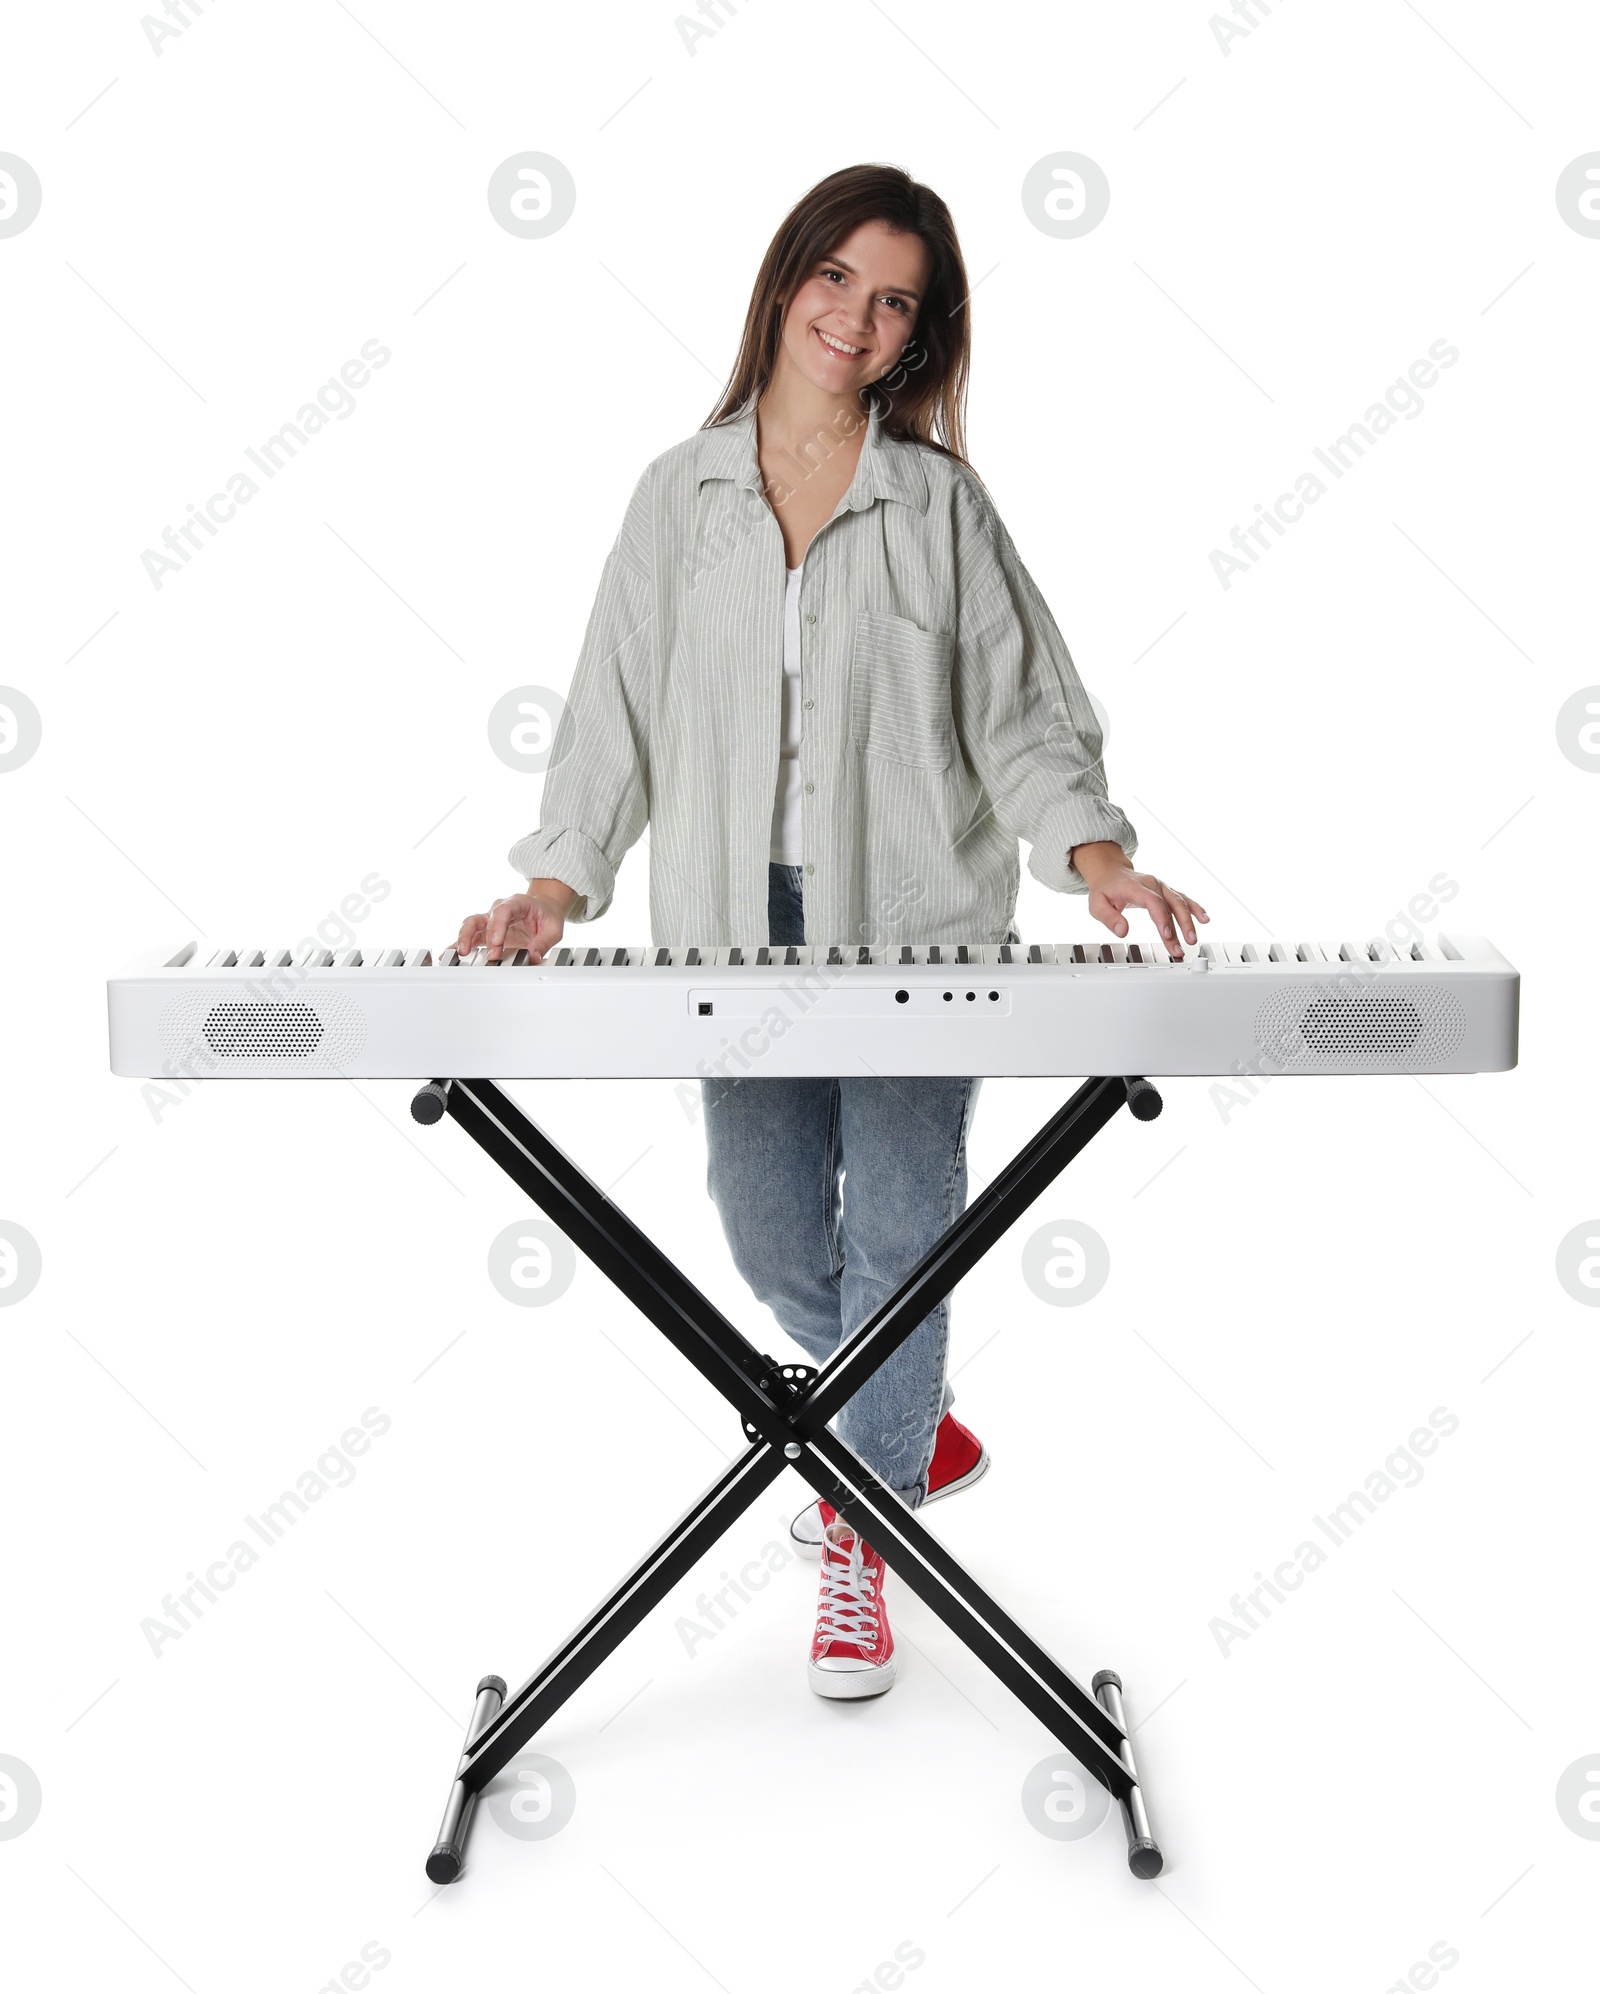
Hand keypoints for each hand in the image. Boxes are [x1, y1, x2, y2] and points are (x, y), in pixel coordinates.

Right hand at [455, 880, 574, 964]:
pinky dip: (458, 943)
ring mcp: (490, 919)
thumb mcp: (553, 929)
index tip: (497, 943)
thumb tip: (532, 957)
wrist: (543, 909)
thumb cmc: (546, 916)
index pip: (503, 911)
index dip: (497, 926)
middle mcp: (499, 909)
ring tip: (461, 953)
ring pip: (470, 924)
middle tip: (486, 954)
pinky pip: (469, 935)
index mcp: (517, 903)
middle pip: (481, 918)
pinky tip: (450, 953)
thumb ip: (543, 942)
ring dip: (464, 939)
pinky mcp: (485, 931)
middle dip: (480, 936)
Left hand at [1071, 843, 1208, 958]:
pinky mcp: (1166, 891)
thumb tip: (1122, 931)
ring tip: (1193, 939)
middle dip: (1180, 925)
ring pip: (1179, 903)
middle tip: (1184, 944)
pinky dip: (1195, 908)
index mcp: (1135, 887)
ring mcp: (1161, 887)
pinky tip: (1204, 919)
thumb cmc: (1105, 889)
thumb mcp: (1097, 905)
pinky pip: (1183, 899)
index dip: (1162, 918)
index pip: (1153, 901)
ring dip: (1189, 921)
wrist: (1111, 872)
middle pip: (1171, 903)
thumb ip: (1109, 918)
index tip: (1167, 934)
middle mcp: (1152, 884)